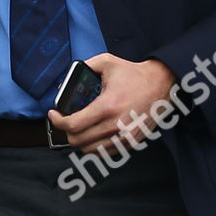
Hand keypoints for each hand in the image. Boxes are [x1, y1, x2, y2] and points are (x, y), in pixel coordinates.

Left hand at [46, 54, 178, 153]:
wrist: (161, 85)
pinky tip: (94, 133)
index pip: (73, 125)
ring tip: (79, 127)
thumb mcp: (106, 62)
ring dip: (80, 140)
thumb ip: (83, 68)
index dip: (57, 121)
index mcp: (107, 106)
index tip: (53, 114)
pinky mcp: (132, 143)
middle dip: (66, 131)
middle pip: (78, 141)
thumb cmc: (133, 74)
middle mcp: (116, 126)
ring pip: (90, 151)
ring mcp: (125, 137)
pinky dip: (95, 145)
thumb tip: (64, 84)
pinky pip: (105, 152)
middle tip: (65, 120)